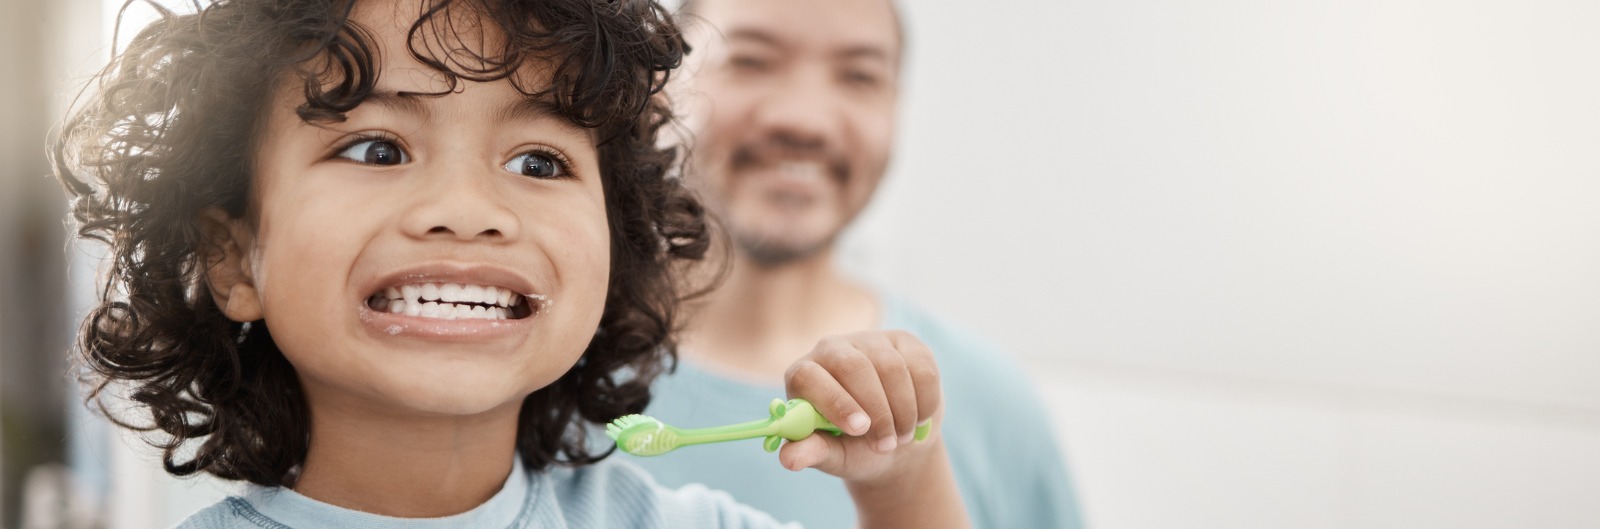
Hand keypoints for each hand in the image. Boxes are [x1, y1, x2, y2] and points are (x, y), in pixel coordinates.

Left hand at [779, 330, 942, 484]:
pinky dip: (925, 401)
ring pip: (892, 368)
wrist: (896, 441)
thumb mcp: (833, 455)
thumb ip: (813, 452)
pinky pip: (921, 367)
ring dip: (903, 411)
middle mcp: (832, 349)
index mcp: (803, 375)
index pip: (809, 375)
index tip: (860, 429)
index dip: (834, 401)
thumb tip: (788, 460)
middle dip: (877, 411)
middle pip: (854, 366)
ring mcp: (869, 341)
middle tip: (887, 444)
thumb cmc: (854, 448)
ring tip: (901, 437)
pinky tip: (918, 418)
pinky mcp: (904, 342)